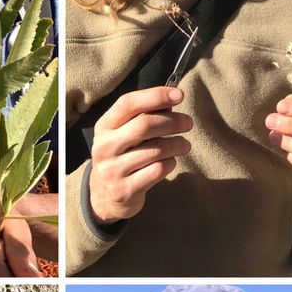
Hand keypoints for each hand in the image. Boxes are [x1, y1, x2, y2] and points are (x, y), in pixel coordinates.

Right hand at [88, 87, 191, 223]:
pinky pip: (157, 170)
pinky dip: (170, 163)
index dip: (155, 95)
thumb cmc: (122, 156)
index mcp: (104, 127)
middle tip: (188, 123)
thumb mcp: (123, 133)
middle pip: (144, 126)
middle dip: (172, 122)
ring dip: (177, 144)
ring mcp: (113, 170)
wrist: (105, 196)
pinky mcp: (125, 189)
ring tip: (184, 144)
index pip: (128, 103)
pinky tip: (170, 162)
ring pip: (155, 150)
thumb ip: (144, 116)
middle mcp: (105, 147)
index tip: (179, 94)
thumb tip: (173, 98)